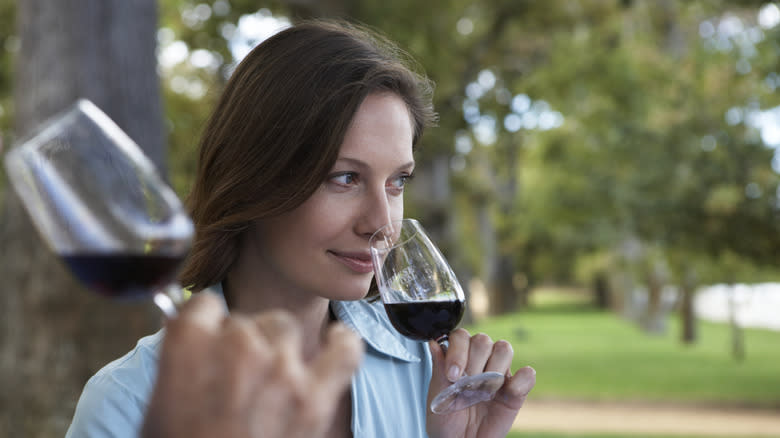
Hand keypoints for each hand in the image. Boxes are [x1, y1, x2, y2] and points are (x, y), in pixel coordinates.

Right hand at [142, 292, 363, 437]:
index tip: (209, 338)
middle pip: (244, 321)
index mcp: (189, 344)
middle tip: (236, 381)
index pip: (204, 305)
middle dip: (240, 345)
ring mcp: (282, 371)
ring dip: (276, 348)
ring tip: (269, 379)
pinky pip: (344, 351)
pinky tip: (335, 341)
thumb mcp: (159, 405)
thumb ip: (181, 358)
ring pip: (283, 327)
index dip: (207, 326)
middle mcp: (238, 347)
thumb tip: (189, 327)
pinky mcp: (315, 400)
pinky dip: (343, 343)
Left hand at [426, 328, 535, 437]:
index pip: (461, 336)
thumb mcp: (437, 397)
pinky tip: (507, 392)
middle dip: (473, 362)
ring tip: (485, 391)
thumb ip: (438, 369)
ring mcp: (498, 373)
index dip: (458, 351)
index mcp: (458, 358)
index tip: (453, 375)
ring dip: (493, 368)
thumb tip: (434, 343)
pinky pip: (527, 374)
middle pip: (483, 340)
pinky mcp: (516, 391)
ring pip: (504, 349)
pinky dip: (521, 380)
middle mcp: (479, 361)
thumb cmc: (446, 421)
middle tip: (467, 386)